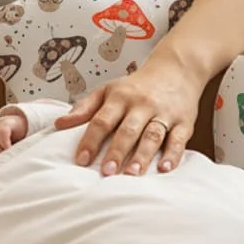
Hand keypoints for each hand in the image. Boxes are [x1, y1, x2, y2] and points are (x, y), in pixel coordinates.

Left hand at [56, 35, 202, 176]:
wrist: (176, 69)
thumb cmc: (137, 86)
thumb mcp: (108, 91)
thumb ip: (85, 108)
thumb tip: (59, 124)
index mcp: (120, 97)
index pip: (102, 120)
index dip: (91, 140)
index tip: (82, 160)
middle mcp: (142, 104)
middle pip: (128, 129)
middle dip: (117, 151)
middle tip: (107, 172)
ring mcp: (164, 113)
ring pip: (152, 135)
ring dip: (143, 155)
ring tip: (132, 174)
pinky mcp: (184, 122)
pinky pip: (179, 139)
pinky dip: (173, 154)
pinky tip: (165, 168)